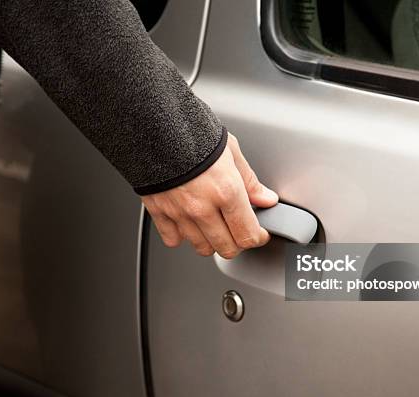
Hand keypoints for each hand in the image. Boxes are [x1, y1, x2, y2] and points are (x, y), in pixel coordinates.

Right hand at [141, 133, 278, 258]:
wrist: (153, 125)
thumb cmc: (192, 132)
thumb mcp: (230, 150)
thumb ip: (249, 180)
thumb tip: (265, 198)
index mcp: (226, 191)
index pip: (248, 234)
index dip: (258, 237)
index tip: (259, 232)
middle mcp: (202, 207)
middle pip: (227, 248)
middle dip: (237, 242)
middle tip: (238, 229)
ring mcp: (179, 213)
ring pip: (202, 248)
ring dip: (211, 240)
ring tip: (214, 224)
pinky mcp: (159, 213)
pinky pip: (174, 240)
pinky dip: (182, 235)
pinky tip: (188, 222)